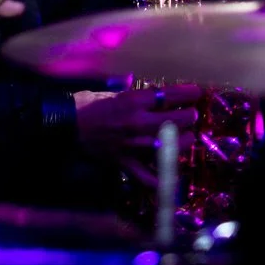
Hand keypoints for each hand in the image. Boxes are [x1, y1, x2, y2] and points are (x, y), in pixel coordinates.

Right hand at [75, 85, 202, 178]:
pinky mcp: (127, 162)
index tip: (197, 92)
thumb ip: (128, 87)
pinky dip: (162, 180)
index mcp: (134, 101)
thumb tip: (140, 83)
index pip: (169, 95)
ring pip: (171, 146)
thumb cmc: (86, 104)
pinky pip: (148, 177)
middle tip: (193, 115)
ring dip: (185, 142)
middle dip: (190, 117)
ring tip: (189, 138)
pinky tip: (174, 177)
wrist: (67, 126)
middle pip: (177, 120)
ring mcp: (134, 145)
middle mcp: (138, 123)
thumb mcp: (109, 89)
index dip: (187, 93)